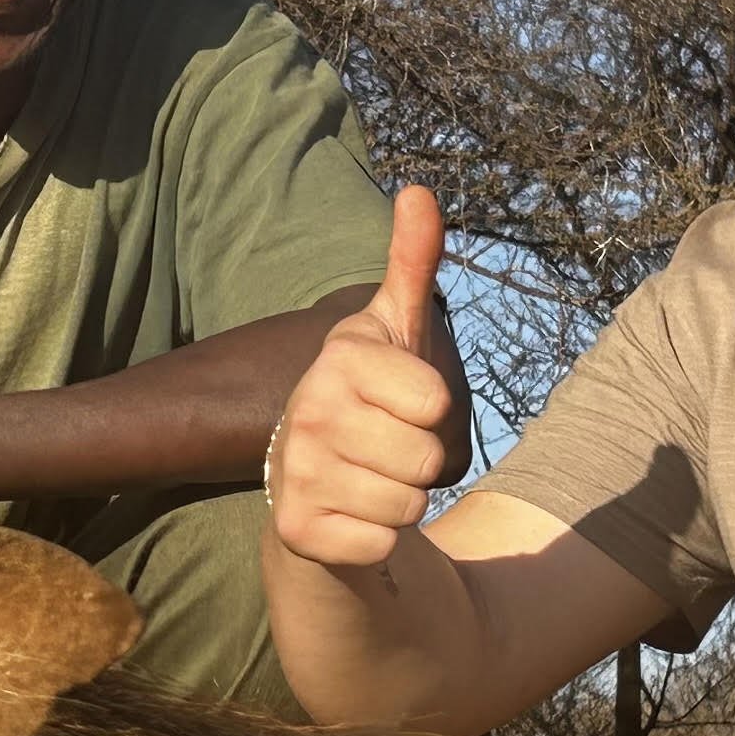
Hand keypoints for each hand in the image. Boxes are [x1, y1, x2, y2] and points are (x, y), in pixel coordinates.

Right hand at [266, 186, 453, 569]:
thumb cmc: (373, 399)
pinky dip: (378, 539)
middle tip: (387, 450)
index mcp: (341, 358)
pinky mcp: (297, 529)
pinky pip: (383, 545)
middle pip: (427, 458)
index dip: (434, 411)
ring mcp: (298, 471)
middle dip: (420, 463)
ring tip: (371, 481)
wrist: (313, 481)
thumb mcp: (398, 329)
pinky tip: (352, 517)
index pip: (437, 400)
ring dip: (402, 502)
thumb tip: (420, 190)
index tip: (401, 404)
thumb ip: (414, 264)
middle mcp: (310, 409)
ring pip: (409, 506)